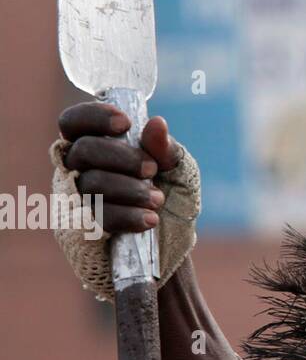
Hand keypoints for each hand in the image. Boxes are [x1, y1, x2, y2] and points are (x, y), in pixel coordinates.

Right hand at [57, 101, 180, 234]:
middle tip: (151, 170)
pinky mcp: (79, 228)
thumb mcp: (177, 169)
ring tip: (157, 200)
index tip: (125, 124)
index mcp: (97, 144)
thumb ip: (164, 147)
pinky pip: (95, 216)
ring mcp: (75, 198)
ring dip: (130, 190)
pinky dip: (126, 216)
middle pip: (83, 150)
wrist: (172, 242)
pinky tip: (149, 219)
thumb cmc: (170, 196)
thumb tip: (156, 123)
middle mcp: (78, 169)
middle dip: (122, 157)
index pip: (74, 122)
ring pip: (90, 184)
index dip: (94, 117)